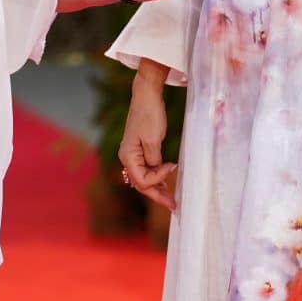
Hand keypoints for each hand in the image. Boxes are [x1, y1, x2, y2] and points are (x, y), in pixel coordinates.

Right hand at [118, 70, 176, 210]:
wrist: (147, 94)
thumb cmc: (150, 115)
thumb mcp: (154, 140)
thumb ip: (154, 161)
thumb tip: (157, 173)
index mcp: (128, 156)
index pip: (142, 180)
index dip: (159, 179)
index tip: (173, 166)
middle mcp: (127, 158)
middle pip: (141, 183)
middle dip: (158, 195)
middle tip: (174, 206)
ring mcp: (133, 154)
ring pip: (144, 178)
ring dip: (157, 188)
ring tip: (171, 198)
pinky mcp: (139, 149)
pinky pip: (146, 169)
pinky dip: (156, 177)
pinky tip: (165, 183)